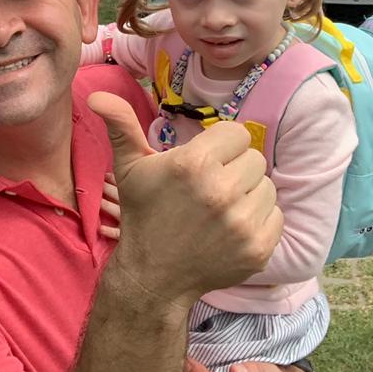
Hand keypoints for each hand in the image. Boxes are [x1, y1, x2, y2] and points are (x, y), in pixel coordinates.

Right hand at [88, 92, 283, 305]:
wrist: (153, 276)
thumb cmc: (143, 215)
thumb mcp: (129, 167)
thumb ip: (121, 125)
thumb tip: (96, 95)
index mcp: (194, 163)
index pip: (237, 133)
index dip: (221, 145)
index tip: (205, 162)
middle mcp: (222, 190)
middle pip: (254, 159)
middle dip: (235, 168)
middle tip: (211, 187)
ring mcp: (243, 222)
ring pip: (267, 187)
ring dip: (249, 194)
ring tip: (222, 208)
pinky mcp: (259, 248)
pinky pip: (276, 216)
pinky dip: (259, 220)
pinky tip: (232, 228)